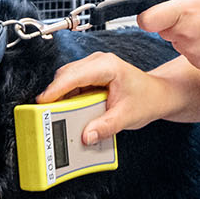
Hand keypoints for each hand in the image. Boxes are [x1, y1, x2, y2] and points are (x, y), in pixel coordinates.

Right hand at [35, 52, 192, 144]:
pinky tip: (68, 113)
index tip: (42, 103)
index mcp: (107, 66)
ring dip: (60, 98)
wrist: (157, 95)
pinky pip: (71, 86)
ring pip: (66, 80)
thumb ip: (106, 127)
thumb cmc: (147, 99)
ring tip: (56, 116)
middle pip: (65, 76)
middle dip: (54, 96)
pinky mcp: (90, 77)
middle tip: (46, 115)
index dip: (55, 89)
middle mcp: (98, 62)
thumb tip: (87, 135)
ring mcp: (93, 68)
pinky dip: (67, 99)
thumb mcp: (127, 116)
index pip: (74, 75)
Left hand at [135, 0, 199, 74]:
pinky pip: (187, 52)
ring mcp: (191, 51)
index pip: (147, 19)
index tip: (152, 12)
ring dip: (186, 34)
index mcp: (187, 10)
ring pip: (175, 40)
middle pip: (161, 28)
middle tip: (196, 15)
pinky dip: (196, 46)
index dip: (146, 16)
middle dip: (172, 21)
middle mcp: (186, 33)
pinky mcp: (198, 63)